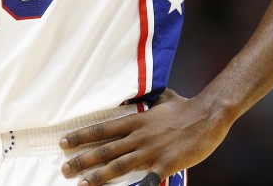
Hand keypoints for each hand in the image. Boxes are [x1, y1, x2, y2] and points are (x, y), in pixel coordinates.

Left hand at [59, 90, 230, 184]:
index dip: (81, 136)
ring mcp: (151, 151)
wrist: (208, 115)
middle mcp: (139, 136)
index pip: (102, 129)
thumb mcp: (162, 98)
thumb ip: (147, 100)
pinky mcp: (165, 165)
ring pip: (118, 165)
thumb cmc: (186, 106)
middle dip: (82, 160)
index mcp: (137, 120)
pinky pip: (146, 180)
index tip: (64, 142)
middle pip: (105, 149)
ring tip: (81, 184)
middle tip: (64, 168)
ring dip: (97, 176)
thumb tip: (138, 95)